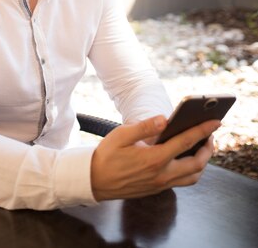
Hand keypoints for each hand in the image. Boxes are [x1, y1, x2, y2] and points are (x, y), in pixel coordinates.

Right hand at [90, 114, 219, 201]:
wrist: (94, 180)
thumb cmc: (106, 155)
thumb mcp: (122, 135)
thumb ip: (145, 126)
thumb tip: (165, 119)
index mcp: (154, 158)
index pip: (185, 142)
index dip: (202, 131)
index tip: (215, 122)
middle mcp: (161, 174)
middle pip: (196, 164)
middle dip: (208, 149)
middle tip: (210, 135)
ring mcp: (160, 184)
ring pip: (192, 177)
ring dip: (202, 162)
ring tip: (202, 147)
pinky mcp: (156, 189)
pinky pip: (182, 182)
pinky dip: (191, 170)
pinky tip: (185, 158)